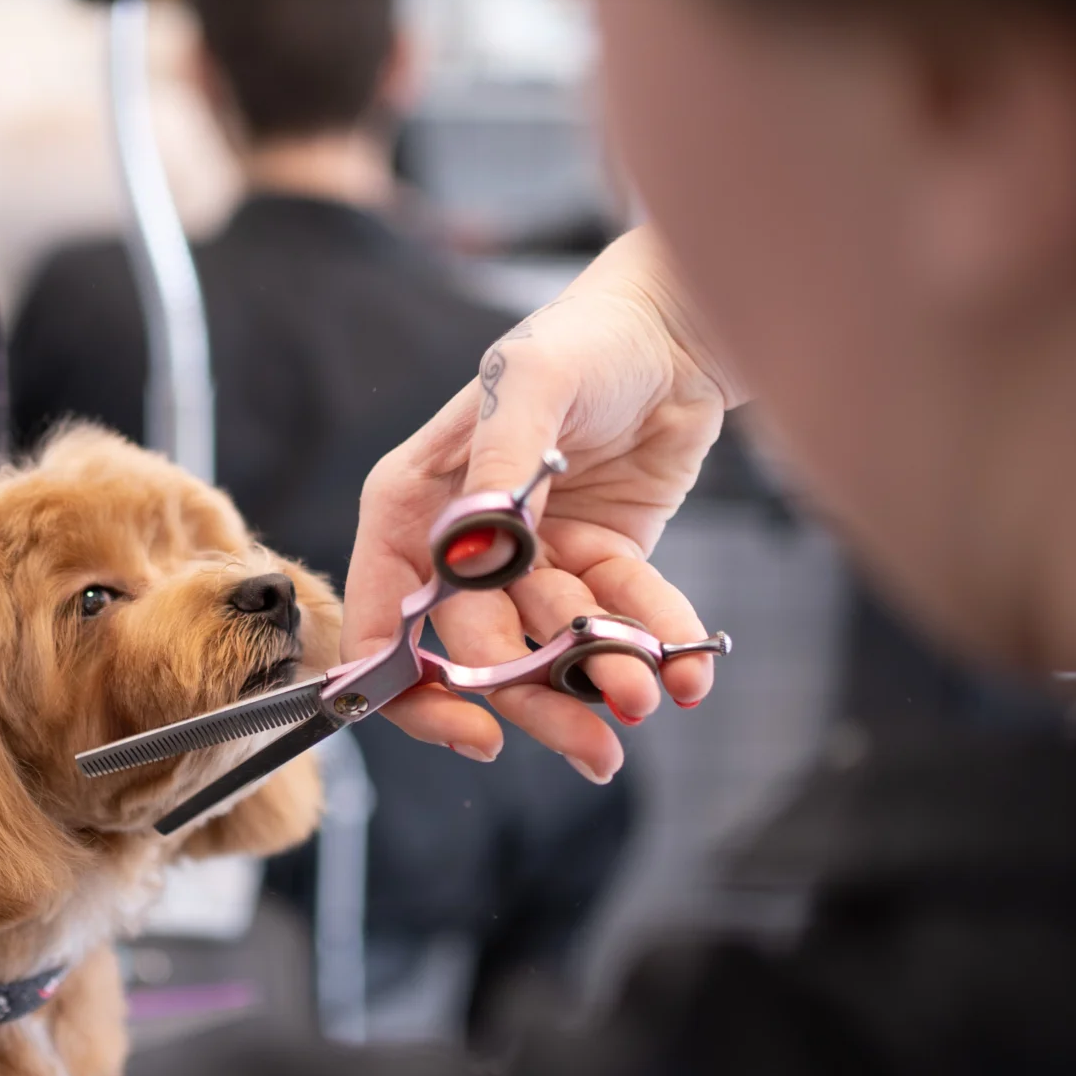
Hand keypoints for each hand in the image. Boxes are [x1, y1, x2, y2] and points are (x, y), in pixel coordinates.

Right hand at [343, 230, 737, 778]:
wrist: (676, 328)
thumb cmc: (583, 337)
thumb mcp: (530, 383)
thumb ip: (498, 464)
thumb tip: (474, 549)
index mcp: (414, 507)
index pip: (387, 621)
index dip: (418, 690)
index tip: (476, 734)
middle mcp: (461, 545)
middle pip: (480, 654)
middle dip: (538, 701)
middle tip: (598, 747)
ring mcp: (531, 560)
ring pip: (554, 649)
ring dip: (605, 677)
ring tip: (658, 692)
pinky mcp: (598, 564)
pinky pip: (620, 620)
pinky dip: (654, 643)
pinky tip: (689, 666)